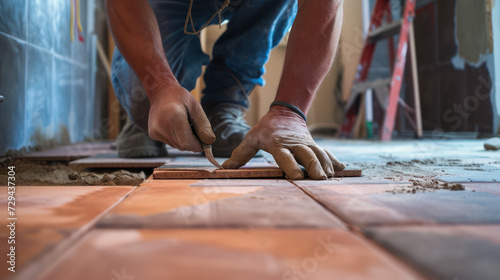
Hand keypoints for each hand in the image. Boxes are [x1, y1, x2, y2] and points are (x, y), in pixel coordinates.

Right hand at [148, 85, 215, 151]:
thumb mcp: (196, 107)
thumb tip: (209, 143)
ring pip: (177, 146)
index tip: (205, 142)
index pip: (187, 143)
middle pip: (183, 146)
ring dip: (184, 139)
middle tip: (195, 128)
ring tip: (183, 124)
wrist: (161, 92)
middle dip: (192, 142)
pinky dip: (177, 138)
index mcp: (174, 117)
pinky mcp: (153, 134)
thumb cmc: (181, 98)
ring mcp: (155, 131)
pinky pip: (170, 143)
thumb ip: (203, 125)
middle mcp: (161, 126)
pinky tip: (175, 126)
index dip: (198, 145)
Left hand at [222, 105, 344, 179]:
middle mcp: (294, 144)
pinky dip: (334, 160)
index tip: (297, 176)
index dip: (291, 165)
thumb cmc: (266, 129)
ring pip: (319, 154)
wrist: (285, 112)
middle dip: (314, 166)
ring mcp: (306, 144)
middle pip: (306, 155)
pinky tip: (341, 169)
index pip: (285, 155)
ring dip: (325, 165)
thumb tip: (223, 169)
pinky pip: (325, 152)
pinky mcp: (314, 145)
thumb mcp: (251, 138)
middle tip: (320, 178)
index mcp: (277, 144)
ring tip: (330, 177)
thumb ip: (240, 154)